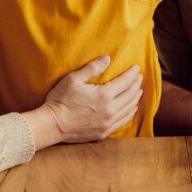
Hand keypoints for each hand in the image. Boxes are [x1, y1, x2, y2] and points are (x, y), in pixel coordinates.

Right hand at [25, 56, 142, 148]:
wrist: (52, 125)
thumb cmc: (60, 100)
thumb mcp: (74, 79)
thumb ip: (92, 68)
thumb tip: (108, 58)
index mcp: (104, 95)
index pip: (125, 82)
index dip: (132, 74)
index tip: (137, 68)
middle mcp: (110, 110)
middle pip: (130, 95)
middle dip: (136, 85)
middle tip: (139, 77)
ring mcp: (108, 123)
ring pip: (129, 109)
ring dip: (136, 99)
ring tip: (139, 91)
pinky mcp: (104, 132)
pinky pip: (122, 122)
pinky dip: (130, 113)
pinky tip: (131, 109)